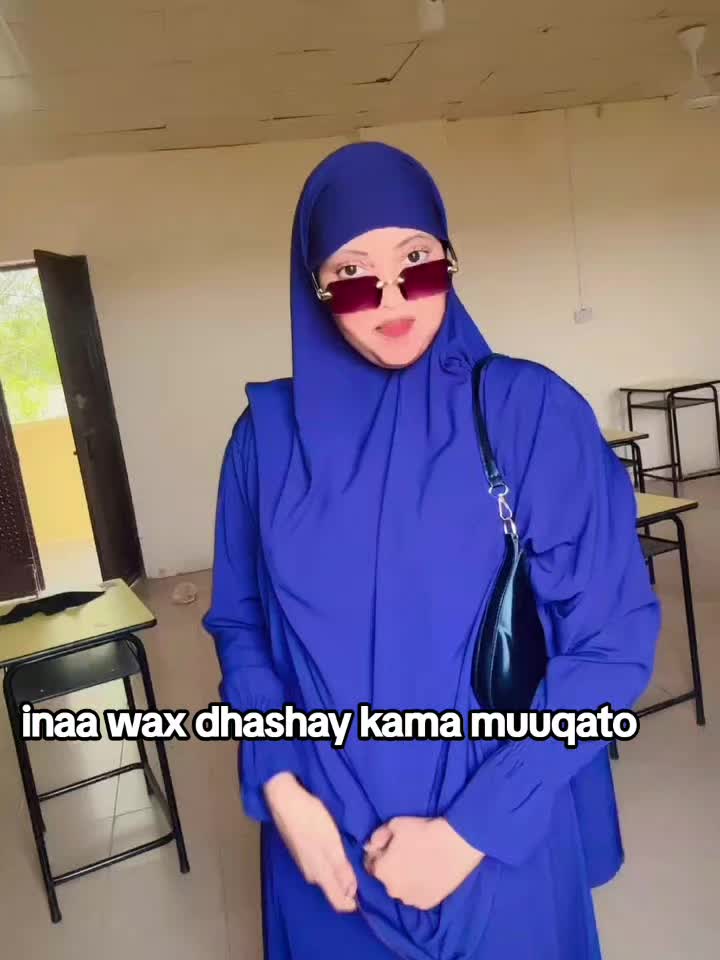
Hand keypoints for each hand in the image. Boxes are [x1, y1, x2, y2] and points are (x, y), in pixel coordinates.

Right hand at [264, 772, 356, 912]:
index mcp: (320, 874)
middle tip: (366, 872)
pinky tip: (337, 848)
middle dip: (350, 886)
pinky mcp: (302, 850)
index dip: (353, 901)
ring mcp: (305, 862)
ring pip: (326, 876)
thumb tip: (352, 893)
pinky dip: (332, 862)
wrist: (284, 801)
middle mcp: (311, 873)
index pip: (339, 902)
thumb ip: (341, 869)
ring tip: (355, 858)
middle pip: (334, 890)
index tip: (368, 889)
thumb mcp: (330, 843)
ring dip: (341, 873)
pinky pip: (320, 865)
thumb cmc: (310, 820)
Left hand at [364, 816, 483, 909]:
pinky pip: (417, 895)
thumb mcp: (395, 824)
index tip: (390, 847)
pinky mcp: (427, 904)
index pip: (371, 864)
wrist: (456, 844)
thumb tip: (371, 846)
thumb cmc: (423, 831)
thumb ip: (378, 836)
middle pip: (387, 878)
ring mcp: (410, 900)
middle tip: (407, 854)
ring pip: (402, 889)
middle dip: (392, 867)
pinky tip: (429, 874)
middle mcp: (392, 890)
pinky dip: (420, 887)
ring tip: (420, 864)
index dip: (380, 854)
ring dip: (406, 879)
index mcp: (381, 871)